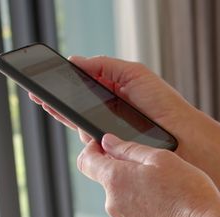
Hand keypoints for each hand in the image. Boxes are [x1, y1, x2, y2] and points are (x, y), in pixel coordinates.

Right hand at [29, 55, 199, 146]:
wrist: (182, 135)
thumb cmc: (162, 104)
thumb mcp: (134, 74)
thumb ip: (104, 66)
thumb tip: (75, 61)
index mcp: (113, 94)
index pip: (83, 89)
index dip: (63, 86)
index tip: (44, 80)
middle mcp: (109, 116)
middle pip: (75, 109)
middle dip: (56, 101)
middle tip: (37, 94)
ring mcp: (110, 135)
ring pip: (80, 127)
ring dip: (65, 115)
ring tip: (48, 104)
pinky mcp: (113, 152)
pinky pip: (91, 144)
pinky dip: (82, 134)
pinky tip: (74, 124)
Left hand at [76, 134, 219, 216]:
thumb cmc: (187, 190)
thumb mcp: (160, 158)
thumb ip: (128, 148)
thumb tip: (107, 142)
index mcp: (115, 179)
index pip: (86, 161)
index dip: (92, 149)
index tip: (104, 146)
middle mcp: (112, 204)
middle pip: (108, 181)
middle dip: (124, 172)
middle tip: (153, 169)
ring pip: (122, 199)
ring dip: (136, 192)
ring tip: (165, 191)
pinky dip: (144, 210)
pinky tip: (166, 208)